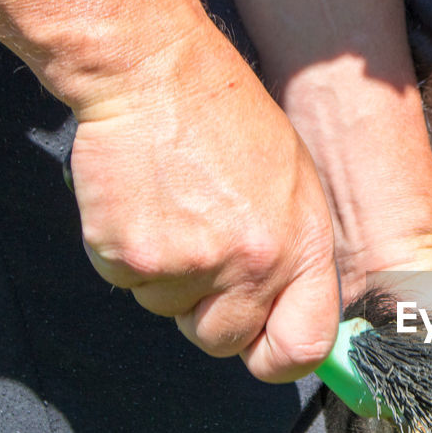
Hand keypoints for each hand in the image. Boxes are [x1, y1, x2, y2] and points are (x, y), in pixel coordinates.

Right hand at [69, 39, 341, 382]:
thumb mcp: (296, 187)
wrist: (155, 73)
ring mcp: (189, 266)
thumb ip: (296, 258)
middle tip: (204, 252)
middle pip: (223, 341)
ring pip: (169, 313)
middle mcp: (251, 266)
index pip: (302, 349)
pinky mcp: (131, 257)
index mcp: (303, 249)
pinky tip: (143, 204)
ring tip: (176, 212)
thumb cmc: (230, 123)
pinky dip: (128, 254)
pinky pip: (128, 285)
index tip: (262, 348)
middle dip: (210, 313)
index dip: (277, 358)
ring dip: (169, 278)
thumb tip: (289, 318)